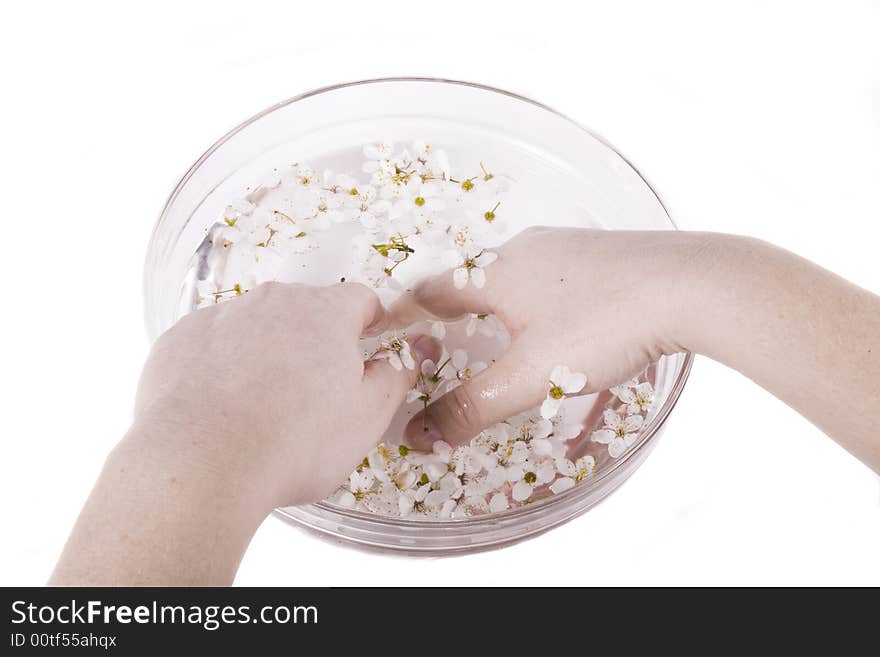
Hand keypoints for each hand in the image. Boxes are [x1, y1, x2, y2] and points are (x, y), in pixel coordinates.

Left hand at [133, 281, 439, 507]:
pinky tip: (223, 407)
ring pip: (257, 326)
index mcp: (325, 312)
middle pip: (306, 311)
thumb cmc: (295, 443)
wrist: (202, 465)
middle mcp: (272, 301)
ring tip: (263, 408)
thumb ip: (393, 378)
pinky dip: (221, 366)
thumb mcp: (367, 418)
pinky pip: (212, 344)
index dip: (368, 326)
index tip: (366, 353)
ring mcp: (221, 316)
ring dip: (267, 353)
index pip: (360, 300)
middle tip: (314, 395)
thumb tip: (404, 358)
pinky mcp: (179, 340)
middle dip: (315, 343)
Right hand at [391, 227, 713, 447]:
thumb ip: (472, 406)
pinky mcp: (607, 260)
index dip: (404, 315)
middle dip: (457, 318)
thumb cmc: (603, 324)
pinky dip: (552, 321)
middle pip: (475, 284)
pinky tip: (573, 352)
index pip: (431, 291)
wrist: (694, 285)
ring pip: (522, 285)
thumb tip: (421, 433)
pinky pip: (563, 291)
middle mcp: (528, 252)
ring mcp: (570, 251)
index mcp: (496, 271)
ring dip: (507, 318)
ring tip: (503, 347)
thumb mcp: (530, 376)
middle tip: (443, 348)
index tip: (386, 334)